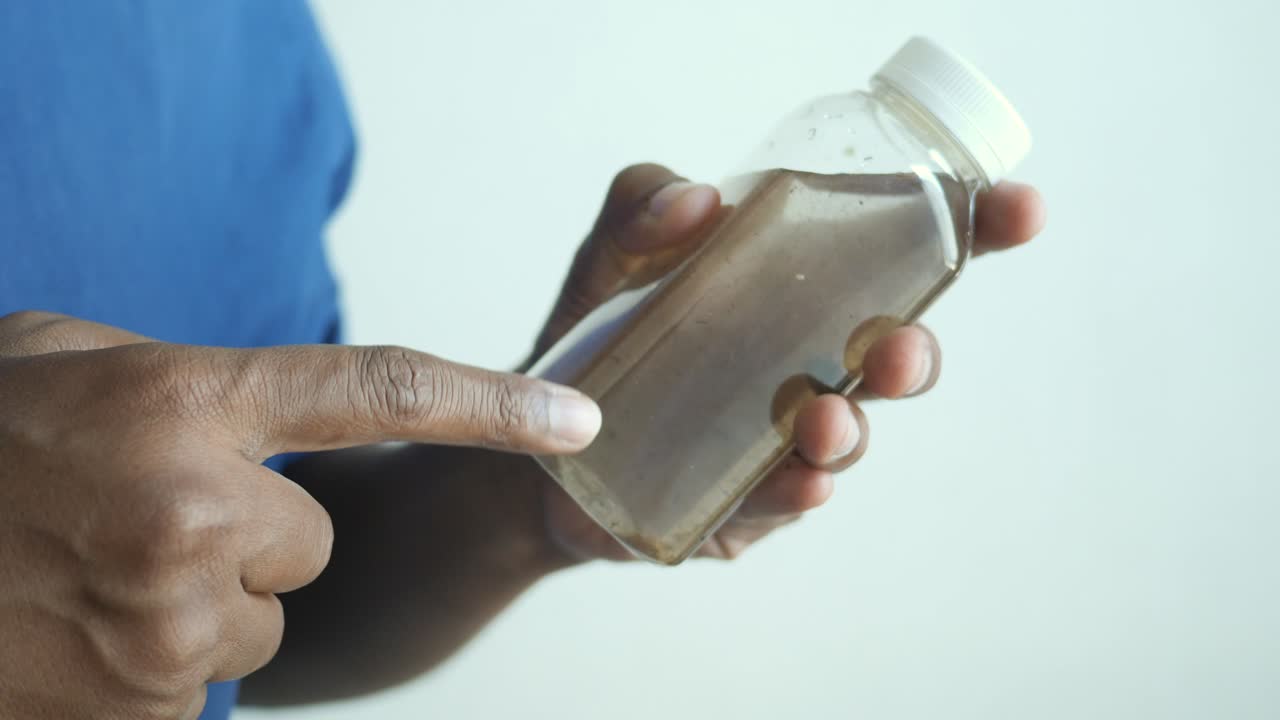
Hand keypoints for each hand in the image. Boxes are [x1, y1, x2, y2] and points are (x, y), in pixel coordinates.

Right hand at [0, 314, 598, 718]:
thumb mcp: (71, 362)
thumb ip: (191, 381)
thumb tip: (283, 425)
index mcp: (183, 399)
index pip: (381, 389)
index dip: (493, 402)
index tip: (577, 422)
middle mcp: (189, 509)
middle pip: (311, 545)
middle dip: (252, 538)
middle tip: (147, 519)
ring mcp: (162, 622)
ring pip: (260, 623)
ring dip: (200, 604)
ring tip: (99, 574)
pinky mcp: (136, 712)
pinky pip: (198, 684)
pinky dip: (154, 662)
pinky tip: (77, 628)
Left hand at [529, 164, 1045, 560]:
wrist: (538, 443)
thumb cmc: (597, 336)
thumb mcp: (608, 258)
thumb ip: (640, 208)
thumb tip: (700, 198)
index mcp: (796, 291)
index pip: (900, 258)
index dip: (969, 232)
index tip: (1019, 209)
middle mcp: (808, 364)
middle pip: (895, 357)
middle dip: (913, 355)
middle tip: (897, 350)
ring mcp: (782, 439)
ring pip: (848, 437)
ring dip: (851, 430)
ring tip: (824, 420)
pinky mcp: (744, 503)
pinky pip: (781, 502)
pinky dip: (795, 492)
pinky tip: (798, 482)